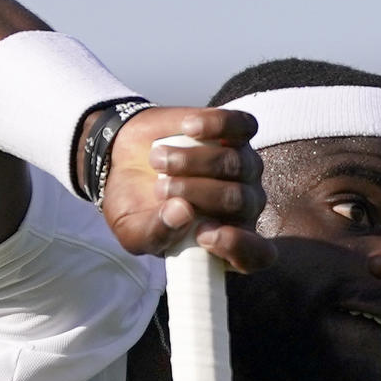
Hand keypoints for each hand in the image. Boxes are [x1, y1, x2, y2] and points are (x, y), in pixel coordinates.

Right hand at [100, 105, 274, 272]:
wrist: (123, 159)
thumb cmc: (134, 206)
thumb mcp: (134, 232)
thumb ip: (157, 233)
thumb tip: (182, 212)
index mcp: (225, 243)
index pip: (257, 255)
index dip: (237, 246)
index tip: (203, 235)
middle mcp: (243, 207)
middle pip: (239, 201)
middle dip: (197, 193)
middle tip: (160, 190)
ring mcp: (245, 168)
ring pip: (235, 163)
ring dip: (192, 161)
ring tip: (158, 160)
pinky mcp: (238, 133)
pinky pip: (243, 127)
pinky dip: (216, 126)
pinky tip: (188, 128)